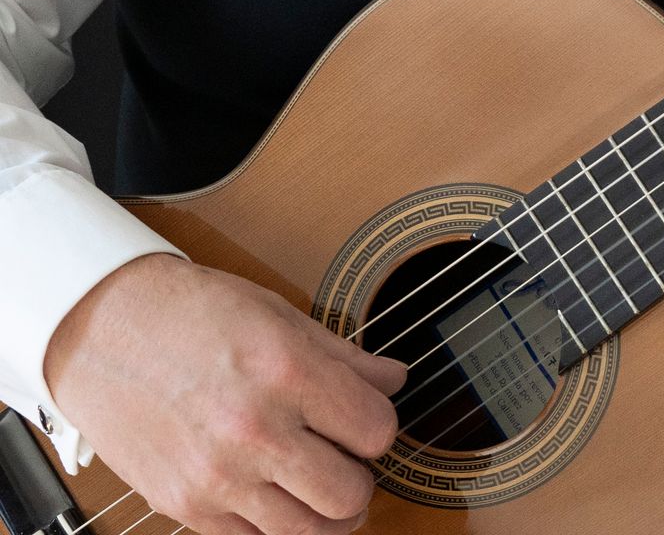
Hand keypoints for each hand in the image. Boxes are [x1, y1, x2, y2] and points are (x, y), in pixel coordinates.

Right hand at [43, 253, 406, 534]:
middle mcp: (256, 430)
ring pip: (306, 531)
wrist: (106, 332)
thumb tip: (394, 380)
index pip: (376, 430)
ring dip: (326, 513)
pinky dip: (275, 523)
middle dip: (361, 477)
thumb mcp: (282, 315)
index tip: (369, 418)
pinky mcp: (185, 507)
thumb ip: (345, 356)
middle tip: (351, 459)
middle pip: (349, 494)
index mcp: (288, 372)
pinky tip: (275, 493)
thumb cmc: (195, 312)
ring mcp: (218, 477)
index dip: (381, 426)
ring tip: (322, 485)